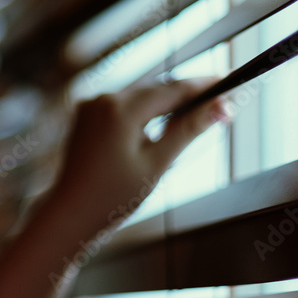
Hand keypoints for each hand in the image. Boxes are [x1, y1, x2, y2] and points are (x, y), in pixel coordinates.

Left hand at [50, 78, 228, 236]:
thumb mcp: (157, 163)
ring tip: (195, 114)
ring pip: (140, 97)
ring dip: (165, 104)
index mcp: (120, 109)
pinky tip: (160, 124)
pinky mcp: (85, 116)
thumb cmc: (111, 196)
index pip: (172, 89)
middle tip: (220, 106)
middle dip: (187, 97)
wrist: (69, 214)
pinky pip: (122, 107)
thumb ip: (187, 130)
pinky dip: (143, 113)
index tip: (228, 83)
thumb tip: (220, 107)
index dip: (203, 86)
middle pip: (156, 90)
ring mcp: (90, 106)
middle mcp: (102, 100)